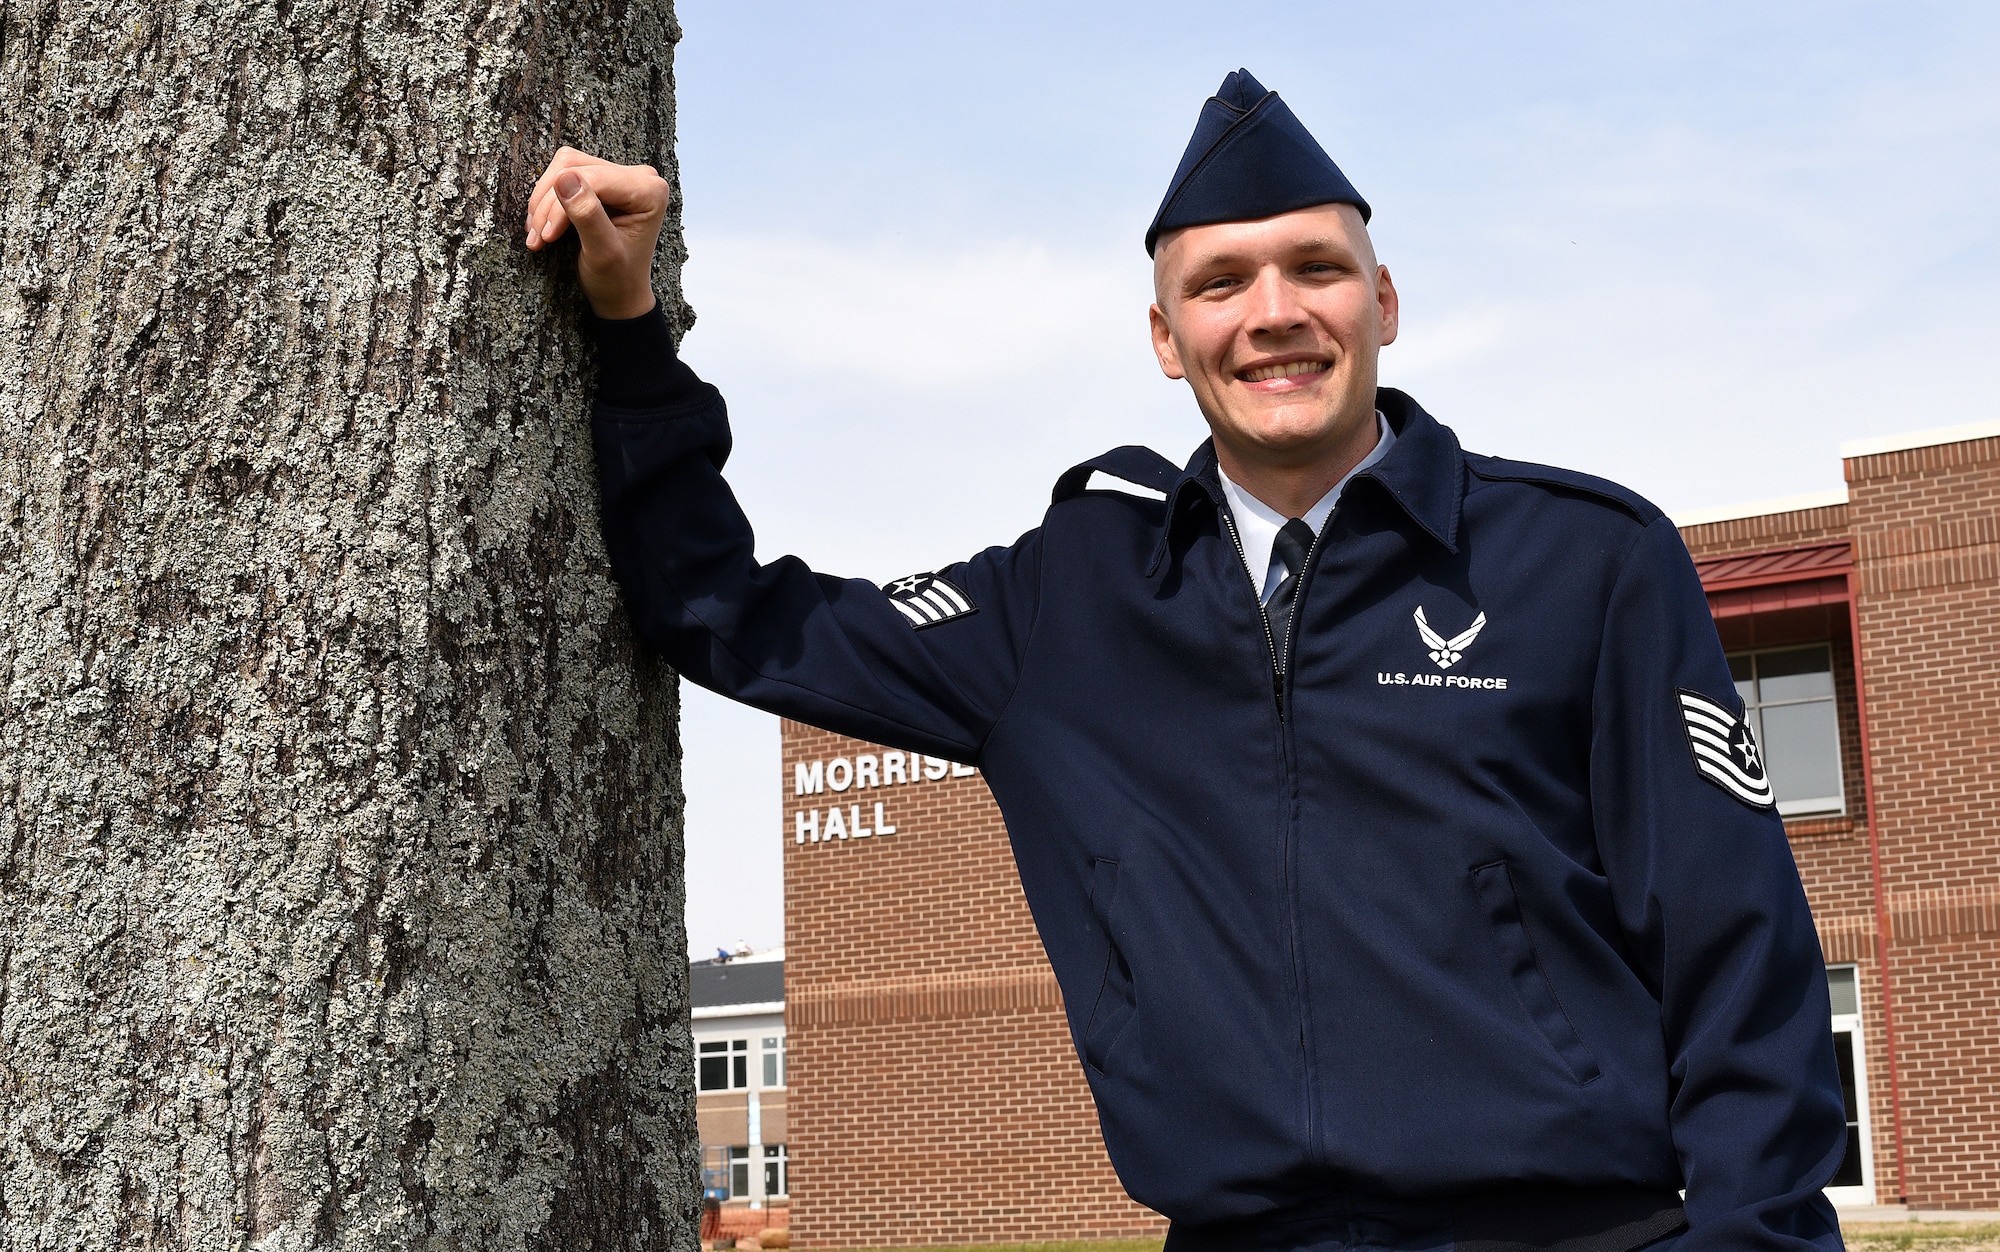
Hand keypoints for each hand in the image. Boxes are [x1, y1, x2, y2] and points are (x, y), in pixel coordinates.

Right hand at [524, 147, 669, 320]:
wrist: (620, 295)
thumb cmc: (618, 279)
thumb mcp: (602, 252)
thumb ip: (587, 214)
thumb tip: (563, 178)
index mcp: (649, 190)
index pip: (593, 178)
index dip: (561, 203)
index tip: (547, 235)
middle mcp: (639, 176)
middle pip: (576, 167)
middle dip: (550, 203)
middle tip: (538, 237)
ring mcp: (621, 175)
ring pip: (566, 166)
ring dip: (544, 200)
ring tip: (538, 233)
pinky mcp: (604, 180)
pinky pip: (566, 173)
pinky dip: (549, 198)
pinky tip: (543, 224)